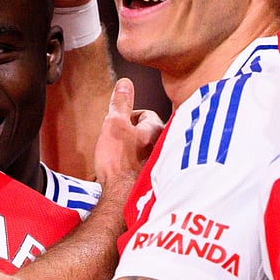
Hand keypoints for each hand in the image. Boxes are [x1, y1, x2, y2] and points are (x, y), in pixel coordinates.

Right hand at [94, 78, 161, 201]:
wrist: (121, 196)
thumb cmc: (118, 161)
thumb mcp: (114, 124)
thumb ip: (121, 102)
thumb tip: (125, 83)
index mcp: (158, 129)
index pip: (144, 114)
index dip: (126, 119)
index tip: (116, 129)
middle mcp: (166, 145)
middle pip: (146, 132)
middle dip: (131, 135)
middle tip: (117, 145)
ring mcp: (163, 163)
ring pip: (146, 149)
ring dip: (134, 151)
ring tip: (120, 160)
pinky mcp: (157, 179)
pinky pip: (146, 165)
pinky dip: (136, 166)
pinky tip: (126, 173)